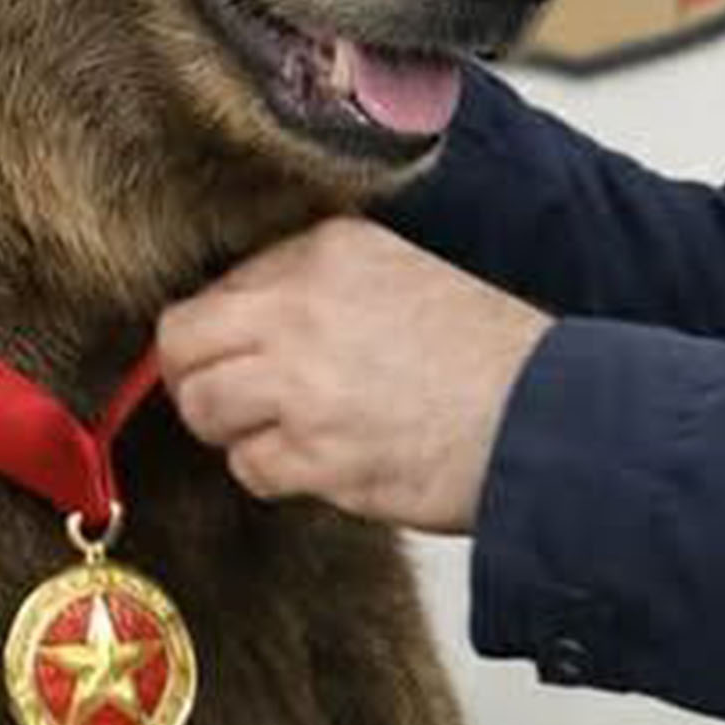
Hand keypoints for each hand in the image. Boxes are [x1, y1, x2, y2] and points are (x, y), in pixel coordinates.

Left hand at [155, 218, 547, 534]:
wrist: (543, 416)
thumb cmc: (486, 356)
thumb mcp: (399, 276)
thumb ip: (317, 288)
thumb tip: (242, 329)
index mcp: (325, 251)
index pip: (218, 287)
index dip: (222, 333)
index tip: (241, 357)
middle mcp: (301, 307)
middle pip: (182, 343)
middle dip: (195, 379)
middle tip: (231, 402)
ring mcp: (302, 383)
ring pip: (203, 407)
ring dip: (233, 430)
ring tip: (288, 434)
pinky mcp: (315, 453)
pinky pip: (249, 467)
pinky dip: (274, 473)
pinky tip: (325, 463)